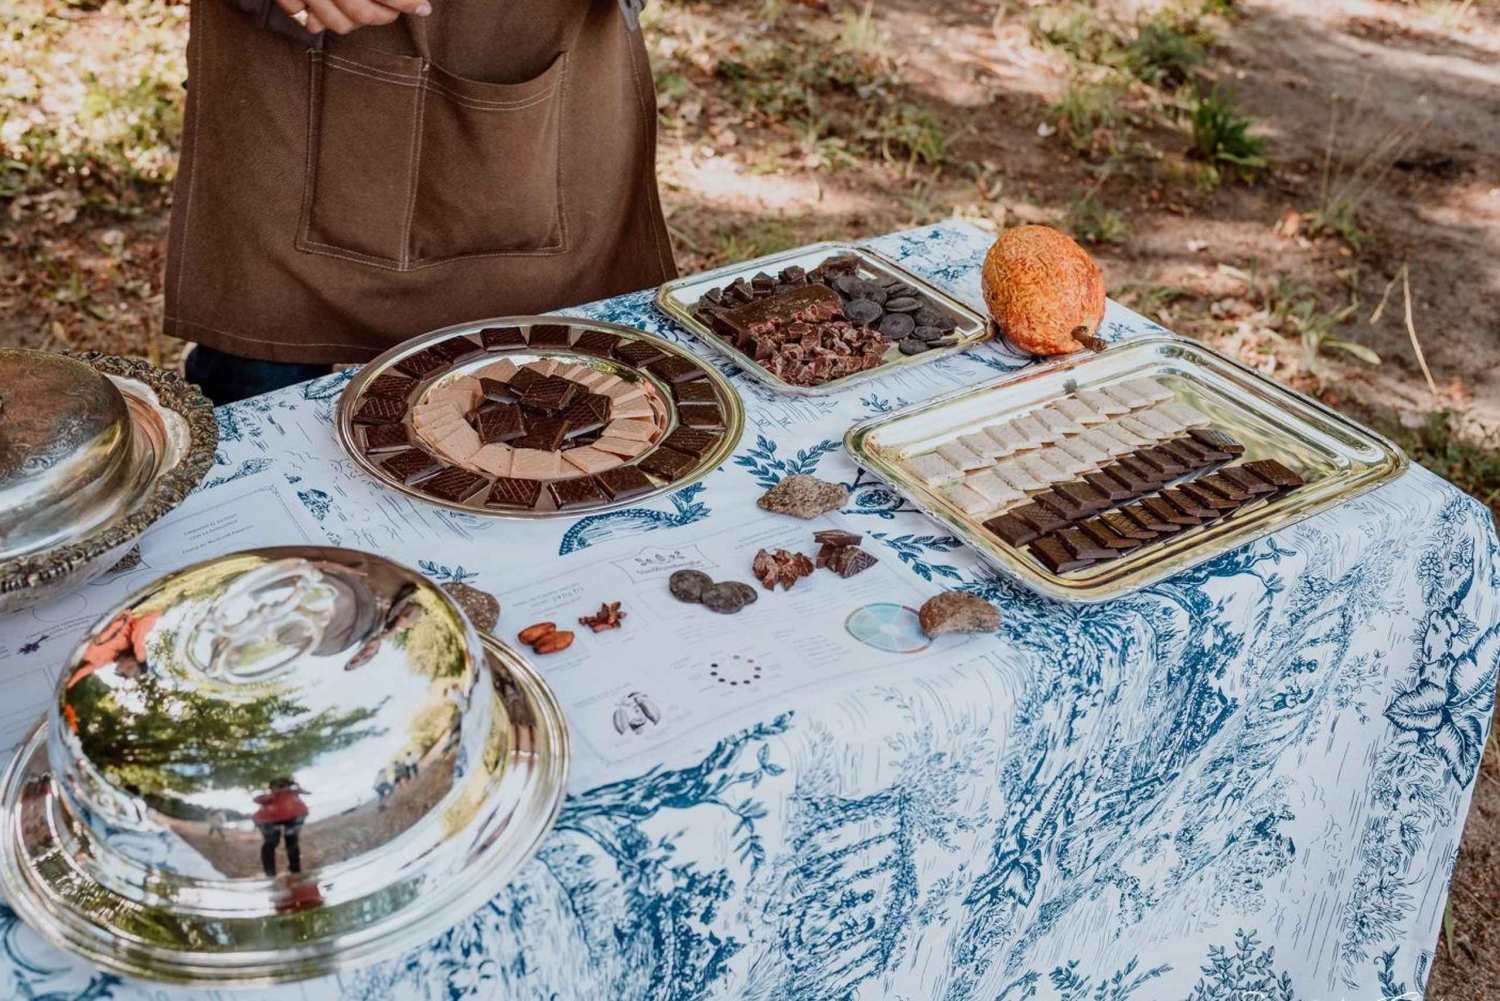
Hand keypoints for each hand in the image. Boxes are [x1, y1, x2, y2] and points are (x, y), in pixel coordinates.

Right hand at [276, 0, 430, 34]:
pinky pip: (307, 20)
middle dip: (386, 17)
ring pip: (337, 24)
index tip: (424, 7)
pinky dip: (323, 20)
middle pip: (362, 14)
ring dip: (358, 23)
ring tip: (373, 11)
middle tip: (401, 10)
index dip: (407, 2)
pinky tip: (334, 9)